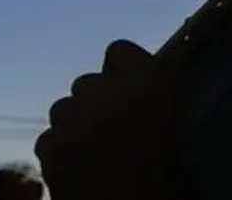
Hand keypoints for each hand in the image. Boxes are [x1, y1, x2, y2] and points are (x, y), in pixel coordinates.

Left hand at [34, 40, 182, 199]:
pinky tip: (79, 166)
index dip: (127, 68)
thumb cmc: (168, 180)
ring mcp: (72, 122)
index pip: (119, 51)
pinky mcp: (49, 150)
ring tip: (95, 147)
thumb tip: (168, 65)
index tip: (137, 88)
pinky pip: (49, 136)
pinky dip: (61, 148)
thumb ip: (165, 92)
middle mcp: (105, 94)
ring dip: (77, 121)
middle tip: (116, 125)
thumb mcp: (182, 129)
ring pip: (64, 107)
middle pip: (88, 82)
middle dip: (99, 98)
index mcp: (147, 84)